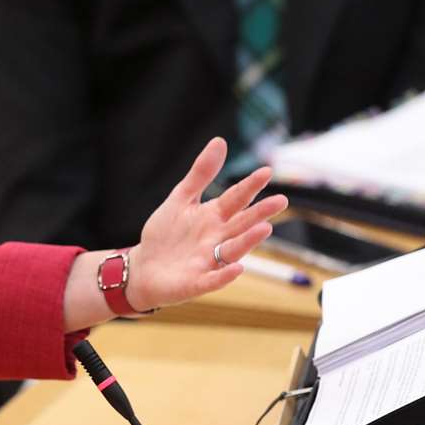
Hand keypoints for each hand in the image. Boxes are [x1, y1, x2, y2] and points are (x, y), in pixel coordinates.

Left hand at [127, 137, 287, 311]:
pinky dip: (225, 274)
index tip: (266, 171)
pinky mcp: (197, 282)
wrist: (144, 268)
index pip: (235, 199)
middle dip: (259, 213)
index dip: (249, 186)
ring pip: (232, 250)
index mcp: (213, 217)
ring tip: (264, 228)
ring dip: (248, 241)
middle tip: (280, 201)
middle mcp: (217, 238)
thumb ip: (201, 174)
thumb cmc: (166, 234)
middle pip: (241, 224)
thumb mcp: (181, 199)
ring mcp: (209, 261)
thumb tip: (220, 141)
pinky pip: (214, 279)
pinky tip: (237, 268)